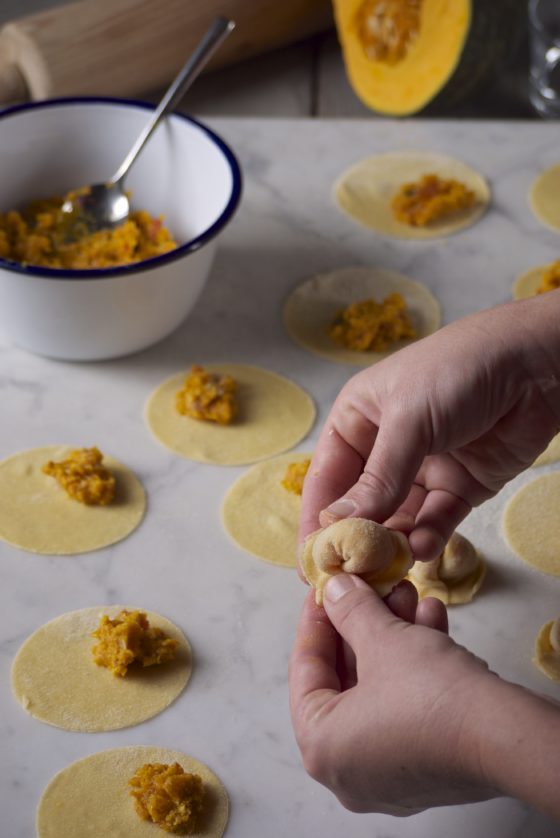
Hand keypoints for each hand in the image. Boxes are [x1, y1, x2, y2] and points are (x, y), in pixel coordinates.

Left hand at [289, 574, 499, 814]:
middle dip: (363, 623)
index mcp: (321, 746)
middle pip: (345, 678)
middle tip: (371, 586)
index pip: (305, 671)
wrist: (504, 736)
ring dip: (393, 636)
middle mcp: (348, 769)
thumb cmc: (427, 691)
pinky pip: (406, 706)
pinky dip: (414, 664)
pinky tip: (431, 619)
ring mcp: (388, 774)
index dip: (316, 620)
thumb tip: (334, 588)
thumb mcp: (382, 638)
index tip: (326, 588)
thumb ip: (349, 609)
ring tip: (407, 592)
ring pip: (379, 688)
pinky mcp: (426, 767)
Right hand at [301, 295, 559, 560]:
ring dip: (394, 544)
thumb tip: (335, 524)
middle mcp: (384, 448)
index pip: (327, 478)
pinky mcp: (459, 486)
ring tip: (391, 567)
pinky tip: (424, 548)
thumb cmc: (457, 370)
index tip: (312, 561)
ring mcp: (422, 469)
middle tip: (351, 578)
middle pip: (361, 505)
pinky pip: (436, 520)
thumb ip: (377, 479)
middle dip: (356, 539)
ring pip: (398, 519)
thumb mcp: (407, 420)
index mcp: (357, 421)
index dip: (317, 519)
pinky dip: (429, 537)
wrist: (534, 363)